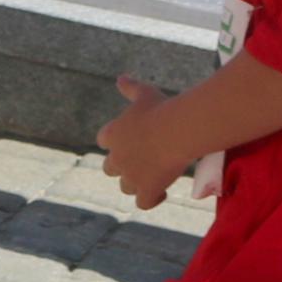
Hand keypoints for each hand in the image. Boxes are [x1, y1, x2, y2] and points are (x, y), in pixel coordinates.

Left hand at [94, 77, 210, 211]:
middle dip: (123, 166)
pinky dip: (151, 200)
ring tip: (154, 178)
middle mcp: (116, 158)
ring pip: (126, 187)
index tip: (130, 140)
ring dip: (136, 183)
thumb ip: (130, 88)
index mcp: (112, 134)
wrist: (177, 130)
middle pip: (110, 168)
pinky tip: (162, 192)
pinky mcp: (146, 190)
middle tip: (142, 162)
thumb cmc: (161, 109)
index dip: (116, 142)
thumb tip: (121, 78)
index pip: (104, 140)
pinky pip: (142, 203)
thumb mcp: (144, 93)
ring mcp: (130, 176)